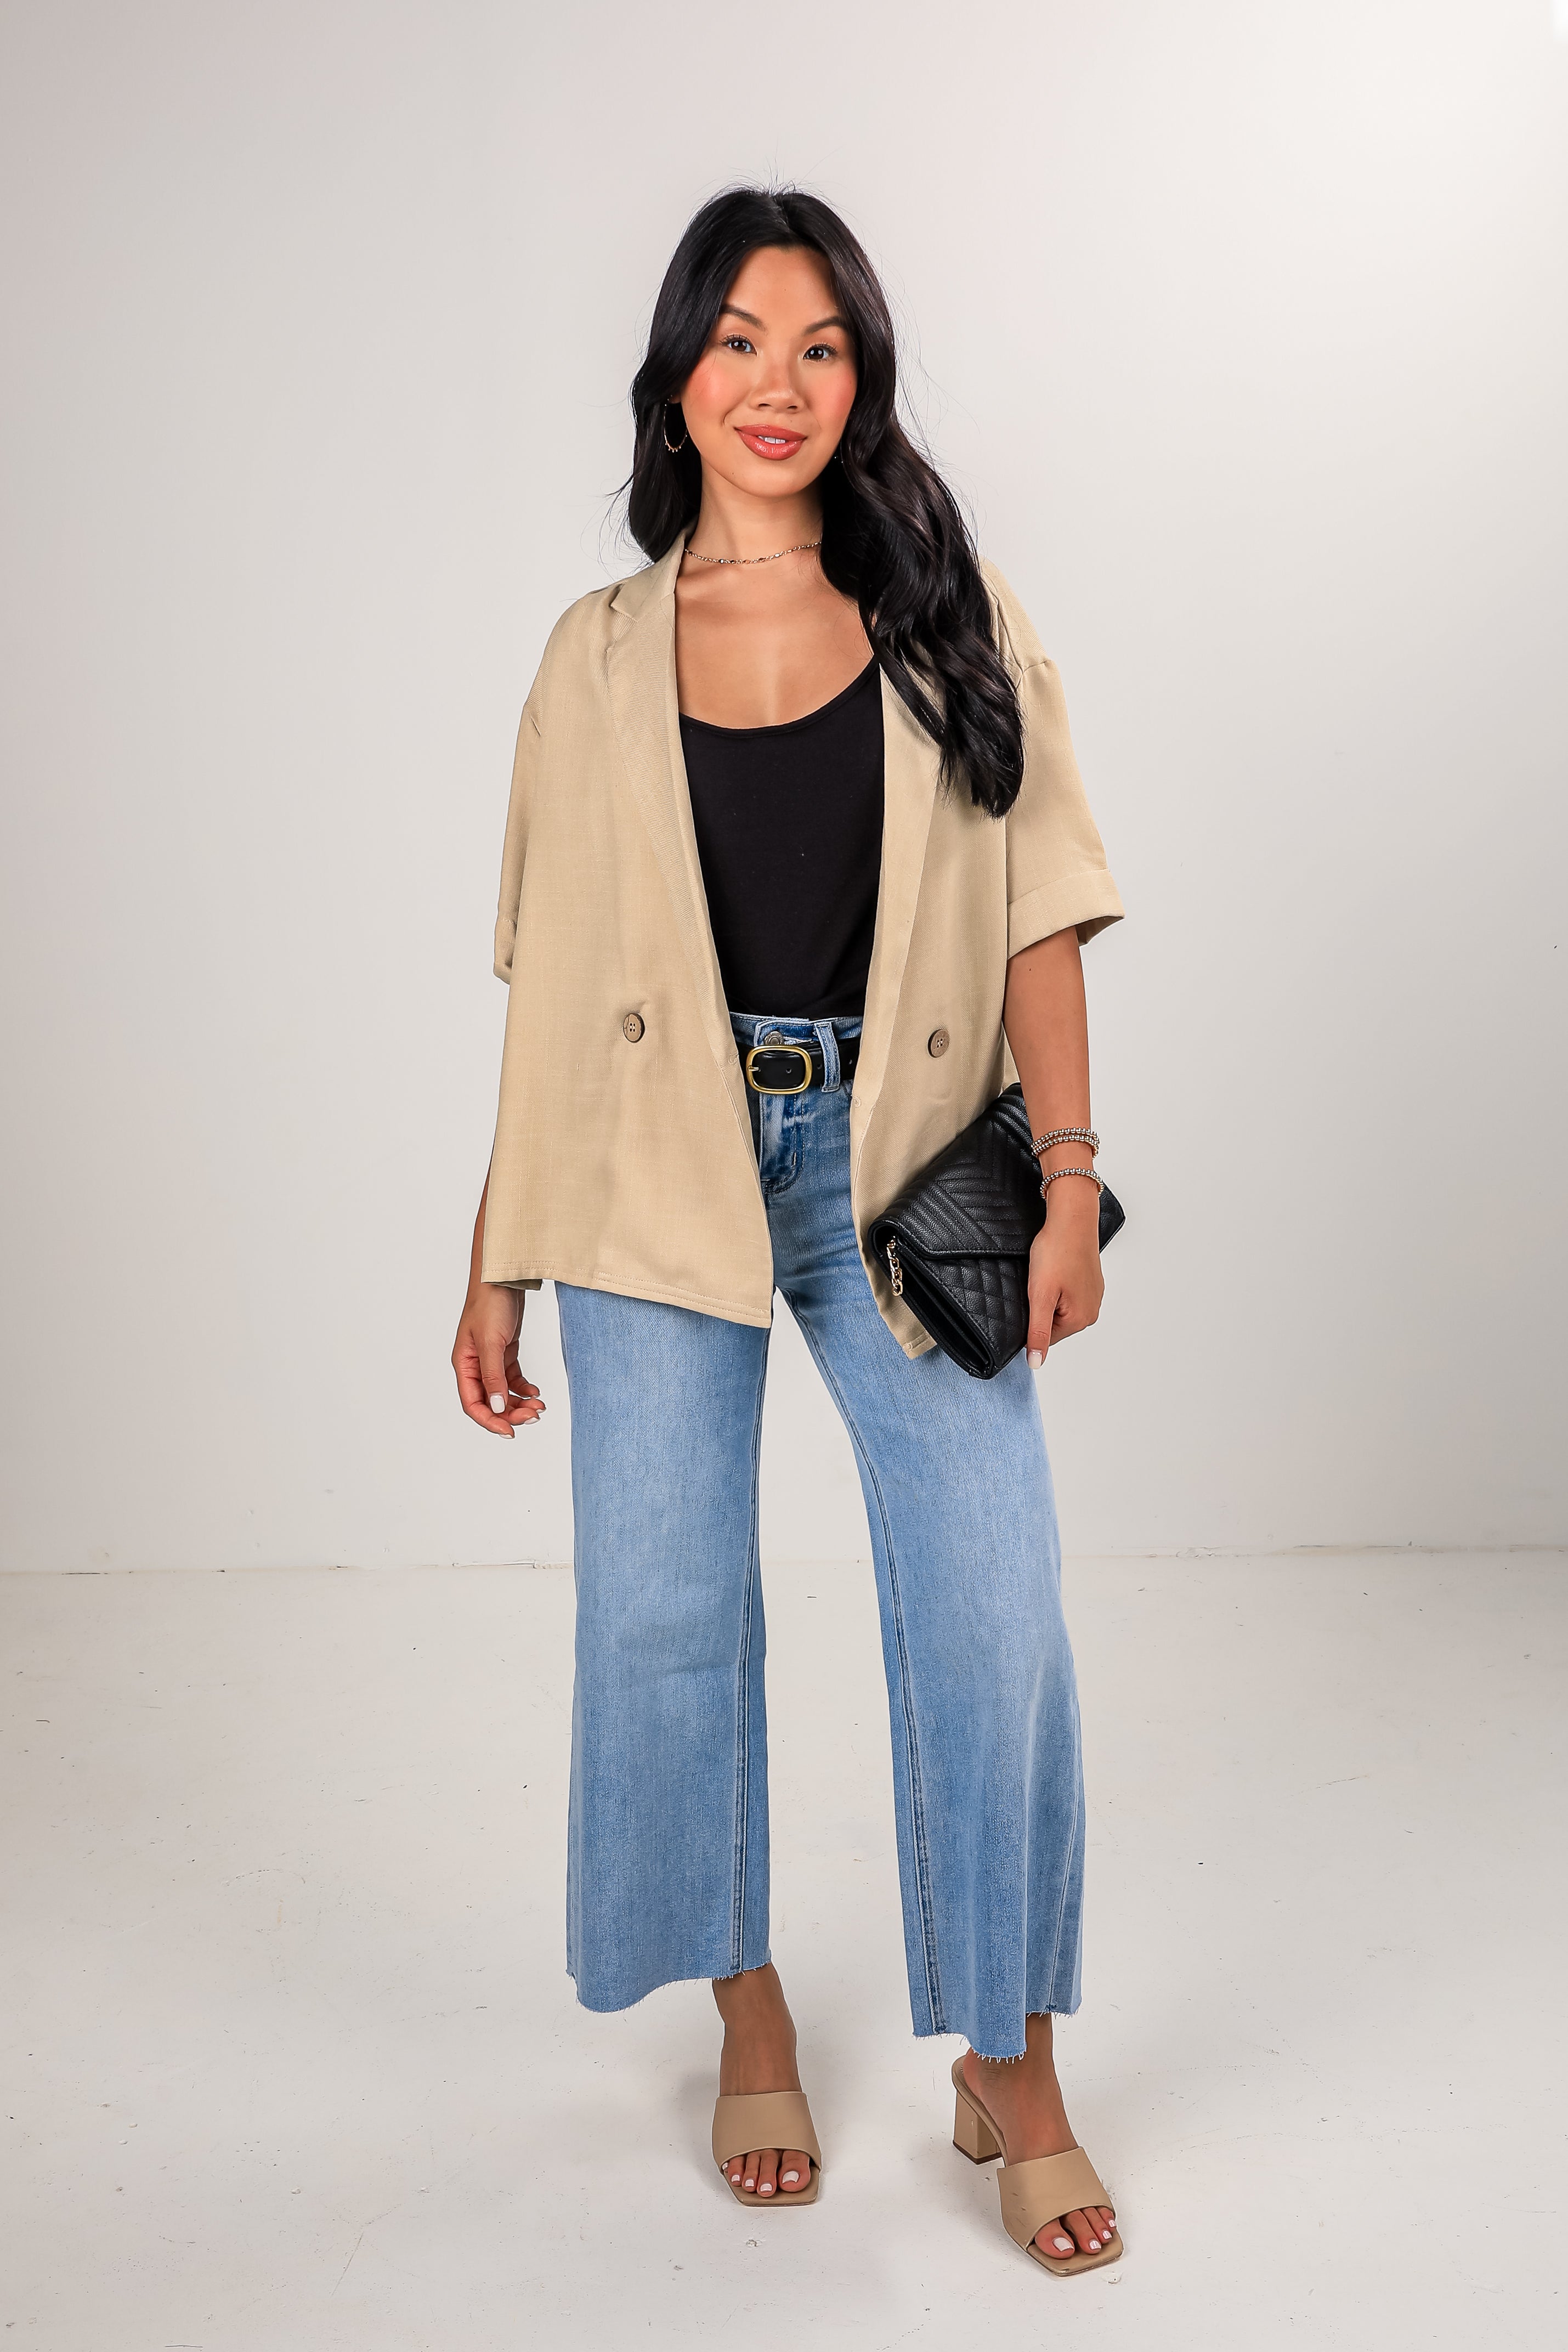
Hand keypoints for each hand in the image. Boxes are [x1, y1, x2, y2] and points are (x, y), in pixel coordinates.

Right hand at [452, 1281, 544, 1437]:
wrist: (503, 1276)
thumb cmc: (490, 1304)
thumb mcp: (491, 1342)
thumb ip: (493, 1377)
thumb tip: (496, 1408)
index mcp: (463, 1365)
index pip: (473, 1404)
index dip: (490, 1421)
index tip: (510, 1432)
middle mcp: (475, 1365)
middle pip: (490, 1401)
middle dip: (511, 1413)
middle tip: (534, 1416)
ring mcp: (490, 1359)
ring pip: (503, 1392)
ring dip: (519, 1403)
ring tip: (539, 1406)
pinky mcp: (505, 1351)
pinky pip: (512, 1379)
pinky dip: (524, 1388)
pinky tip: (535, 1392)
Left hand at [1025, 1184, 1103, 1368]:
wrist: (1071, 1218)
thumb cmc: (1056, 1252)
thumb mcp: (1040, 1296)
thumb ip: (1038, 1332)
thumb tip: (1036, 1363)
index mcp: (1081, 1319)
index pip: (1046, 1337)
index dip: (1031, 1318)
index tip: (1030, 1297)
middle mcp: (1092, 1311)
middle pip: (1054, 1323)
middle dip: (1041, 1306)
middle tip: (1037, 1282)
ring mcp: (1093, 1295)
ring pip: (1060, 1306)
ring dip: (1048, 1294)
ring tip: (1047, 1274)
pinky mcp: (1091, 1281)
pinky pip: (1068, 1292)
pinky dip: (1058, 1284)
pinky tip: (1055, 1268)